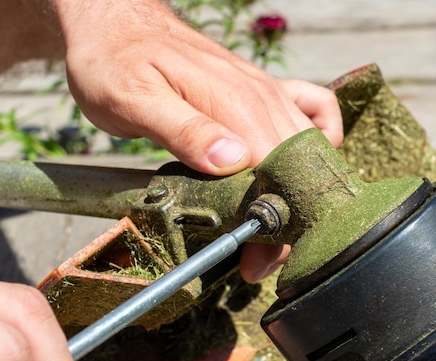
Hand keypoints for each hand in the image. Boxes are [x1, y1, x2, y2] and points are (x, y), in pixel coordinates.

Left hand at [40, 0, 343, 281]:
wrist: (117, 24)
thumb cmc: (115, 63)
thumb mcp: (133, 100)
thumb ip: (183, 130)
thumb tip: (233, 162)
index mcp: (236, 106)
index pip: (277, 176)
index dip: (271, 226)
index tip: (253, 260)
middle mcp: (261, 98)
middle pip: (299, 172)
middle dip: (287, 224)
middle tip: (256, 261)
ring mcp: (267, 93)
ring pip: (310, 151)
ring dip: (300, 196)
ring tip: (272, 231)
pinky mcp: (264, 91)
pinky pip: (314, 112)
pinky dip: (321, 141)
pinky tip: (297, 165)